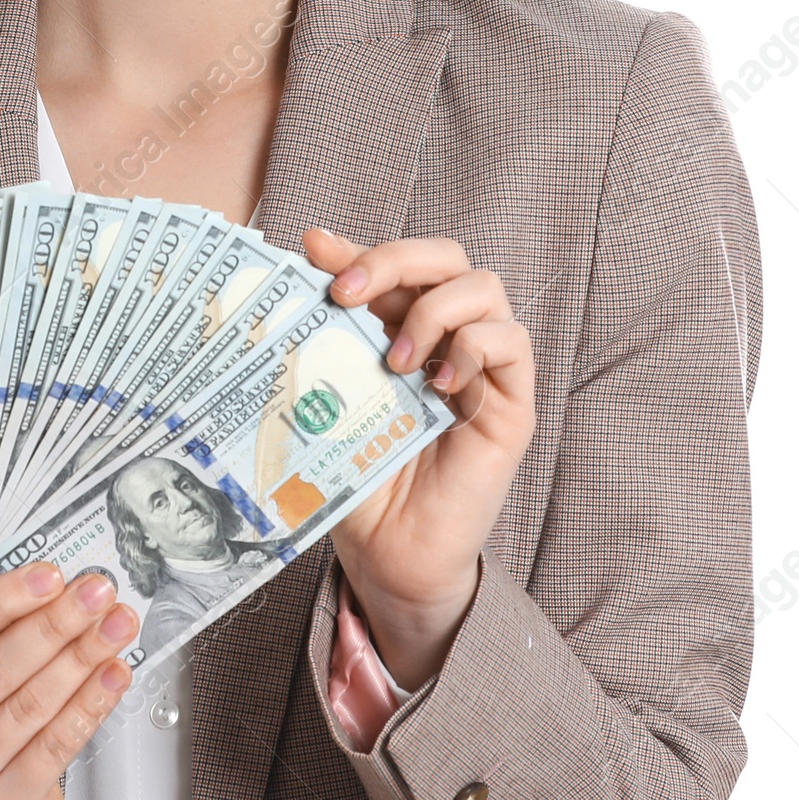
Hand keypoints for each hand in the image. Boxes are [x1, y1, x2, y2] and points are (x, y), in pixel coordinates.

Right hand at [0, 566, 139, 799]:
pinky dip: (91, 703)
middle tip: (97, 591)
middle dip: (53, 623)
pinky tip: (115, 672)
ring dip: (81, 657)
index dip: (0, 600)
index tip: (50, 574)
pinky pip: (55, 745)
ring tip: (117, 624)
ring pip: (28, 706)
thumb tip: (53, 587)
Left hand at [302, 228, 536, 690]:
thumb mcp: (327, 398)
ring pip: (484, 286)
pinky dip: (474, 347)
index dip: (357, 247)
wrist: (387, 552)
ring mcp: (483, 365)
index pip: (392, 262)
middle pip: (445, 256)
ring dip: (433, 308)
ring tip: (396, 361)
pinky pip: (511, 342)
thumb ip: (319, 341)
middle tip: (347, 292)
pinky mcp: (511, 402)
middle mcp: (446, 334)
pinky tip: (437, 384)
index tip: (311, 249)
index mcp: (399, 325)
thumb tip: (287, 284)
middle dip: (393, 259)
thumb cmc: (354, 476)